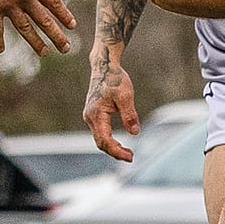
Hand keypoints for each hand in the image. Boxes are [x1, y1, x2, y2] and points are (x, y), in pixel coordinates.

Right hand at [0, 0, 76, 55]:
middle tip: (66, 48)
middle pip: (44, 20)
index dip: (64, 15)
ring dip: (36, 42)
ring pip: (25, 28)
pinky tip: (0, 50)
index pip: (54, 2)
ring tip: (45, 53)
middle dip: (57, 36)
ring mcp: (8, 4)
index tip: (72, 26)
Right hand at [83, 47, 140, 161]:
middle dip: (115, 152)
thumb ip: (129, 115)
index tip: (131, 156)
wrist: (104, 66)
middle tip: (131, 156)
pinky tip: (119, 143)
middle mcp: (90, 117)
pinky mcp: (93, 115)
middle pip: (100, 143)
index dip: (117, 151)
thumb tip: (134, 133)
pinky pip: (99, 133)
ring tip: (128, 152)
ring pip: (99, 139)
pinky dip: (109, 140)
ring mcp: (90, 117)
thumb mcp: (126, 96)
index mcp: (96, 114)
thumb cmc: (115, 79)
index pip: (105, 140)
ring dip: (112, 147)